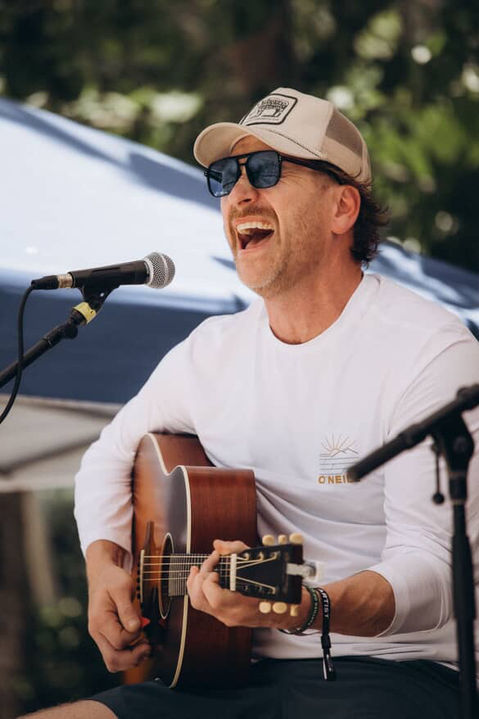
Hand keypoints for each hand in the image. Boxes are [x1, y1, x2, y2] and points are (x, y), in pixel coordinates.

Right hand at [86, 541, 150, 671]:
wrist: (102, 576)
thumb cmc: (113, 580)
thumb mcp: (122, 587)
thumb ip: (128, 609)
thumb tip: (136, 628)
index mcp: (100, 621)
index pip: (119, 641)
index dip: (135, 636)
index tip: (144, 622)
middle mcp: (97, 633)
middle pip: (113, 660)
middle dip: (134, 658)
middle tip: (149, 646)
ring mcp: (101, 637)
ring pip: (114, 662)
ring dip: (133, 660)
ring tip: (147, 647)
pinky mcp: (107, 637)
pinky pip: (116, 655)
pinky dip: (130, 656)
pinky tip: (142, 646)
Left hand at [186, 539, 309, 629]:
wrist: (283, 609)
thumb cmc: (273, 583)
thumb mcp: (258, 560)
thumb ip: (237, 550)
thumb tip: (217, 544)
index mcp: (242, 604)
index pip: (215, 598)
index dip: (210, 580)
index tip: (218, 566)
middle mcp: (231, 614)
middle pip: (201, 600)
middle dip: (200, 576)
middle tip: (211, 561)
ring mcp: (226, 617)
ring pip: (198, 603)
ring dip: (195, 583)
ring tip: (198, 568)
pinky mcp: (223, 614)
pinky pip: (204, 604)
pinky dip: (200, 588)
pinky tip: (201, 575)